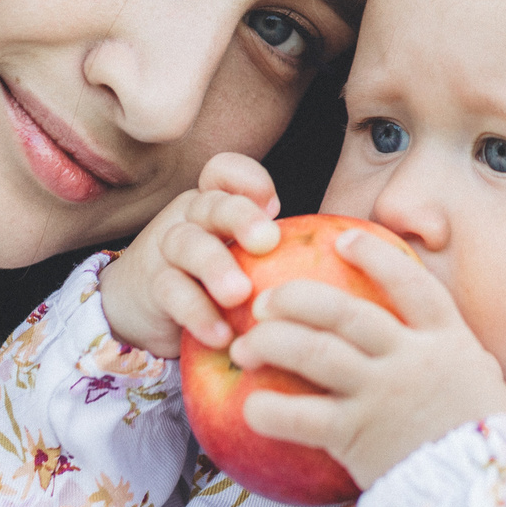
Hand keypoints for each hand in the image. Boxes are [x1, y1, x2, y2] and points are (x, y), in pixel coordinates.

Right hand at [98, 154, 280, 358]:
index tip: (273, 203)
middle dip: (240, 217)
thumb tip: (363, 255)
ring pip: (186, 243)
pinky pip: (171, 292)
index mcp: (217, 203)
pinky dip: (197, 314)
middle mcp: (191, 218)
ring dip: (215, 267)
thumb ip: (283, 248)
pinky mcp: (152, 287)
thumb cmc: (213, 279)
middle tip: (266, 240)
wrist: (142, 307)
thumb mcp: (243, 255)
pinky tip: (221, 336)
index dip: (246, 178)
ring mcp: (167, 249)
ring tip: (238, 295)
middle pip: (212, 203)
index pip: (223, 171)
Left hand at [228, 226, 505, 486]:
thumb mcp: (481, 381)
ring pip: (314, 351)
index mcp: (445, 339)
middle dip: (296, 298)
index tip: (343, 239)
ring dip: (272, 343)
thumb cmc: (485, 439)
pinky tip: (250, 406)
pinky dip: (270, 409)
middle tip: (264, 303)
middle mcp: (410, 358)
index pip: (409, 282)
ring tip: (245, 348)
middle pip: (343, 311)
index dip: (374, 256)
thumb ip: (457, 356)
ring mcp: (382, 394)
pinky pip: (301, 415)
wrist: (483, 493)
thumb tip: (446, 341)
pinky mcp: (356, 435)